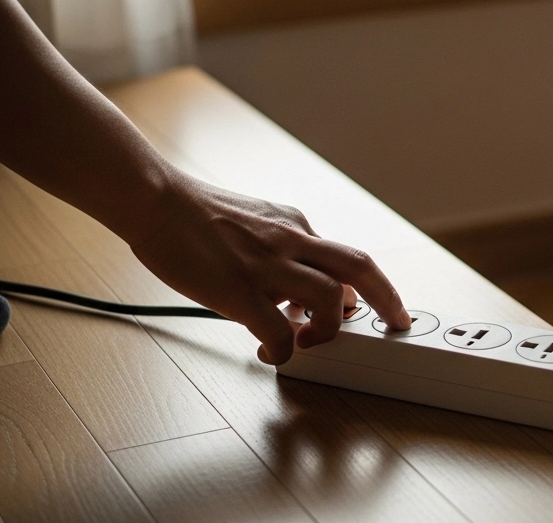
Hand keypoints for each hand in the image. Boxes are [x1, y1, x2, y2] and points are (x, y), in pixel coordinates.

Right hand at [130, 175, 410, 363]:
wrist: (154, 199)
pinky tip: (272, 353)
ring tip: (309, 341)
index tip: (365, 306)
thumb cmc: (194, 214)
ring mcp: (268, 264)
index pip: (344, 256)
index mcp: (294, 224)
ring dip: (329, 328)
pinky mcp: (240, 289)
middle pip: (360, 267)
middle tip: (398, 324)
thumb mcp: (254, 220)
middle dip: (388, 298)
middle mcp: (291, 240)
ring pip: (330, 298)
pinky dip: (284, 349)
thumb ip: (280, 247)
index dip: (365, 286)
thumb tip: (291, 287)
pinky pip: (279, 330)